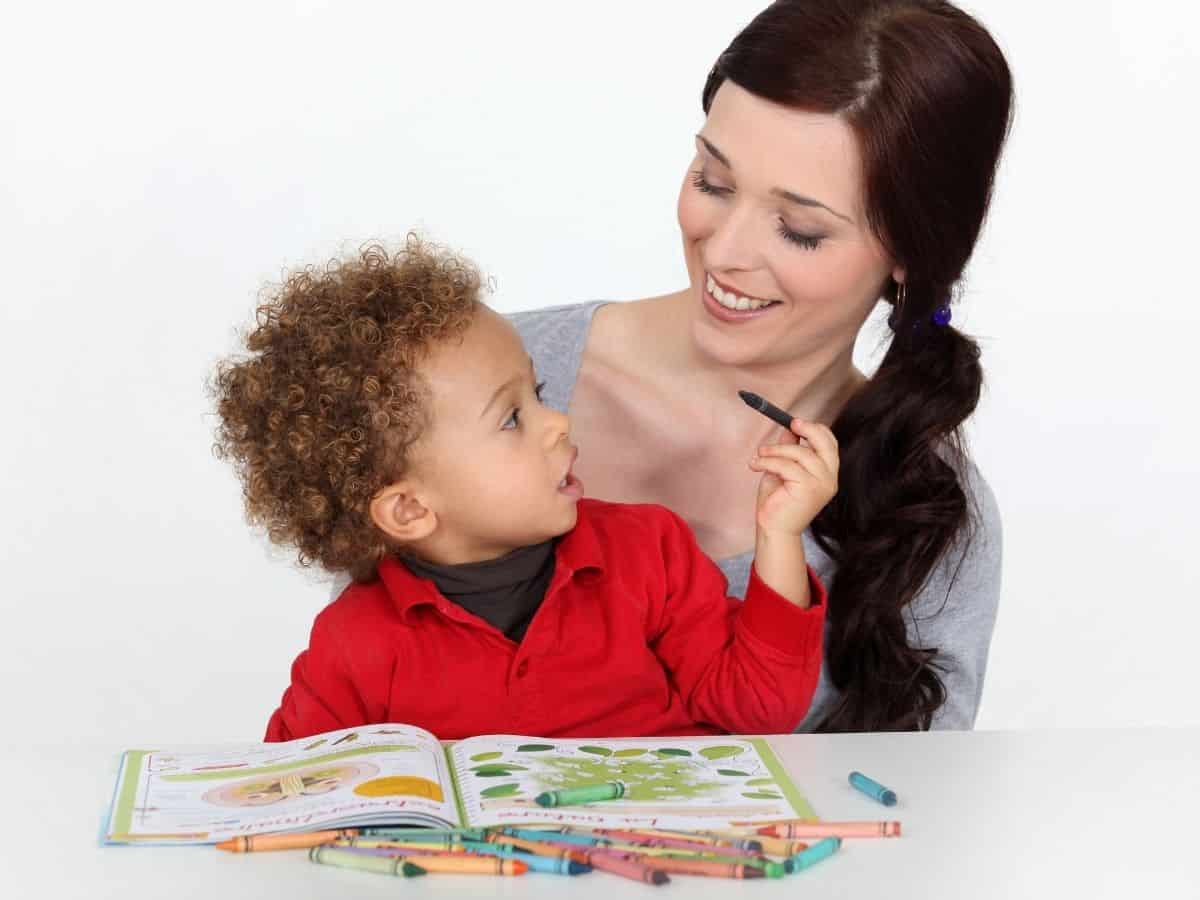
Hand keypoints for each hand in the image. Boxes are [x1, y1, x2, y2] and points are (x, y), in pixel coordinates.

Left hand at [749, 418, 838, 536]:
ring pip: (800, 453)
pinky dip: (767, 461)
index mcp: (828, 473)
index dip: (815, 429)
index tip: (795, 423)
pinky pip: (785, 465)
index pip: (830, 443)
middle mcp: (830, 478)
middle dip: (808, 429)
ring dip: (775, 450)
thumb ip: (789, 450)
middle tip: (790, 424)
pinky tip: (755, 465)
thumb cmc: (778, 502)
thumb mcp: (783, 469)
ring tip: (759, 455)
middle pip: (826, 443)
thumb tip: (788, 429)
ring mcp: (822, 484)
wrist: (773, 529)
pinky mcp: (808, 488)